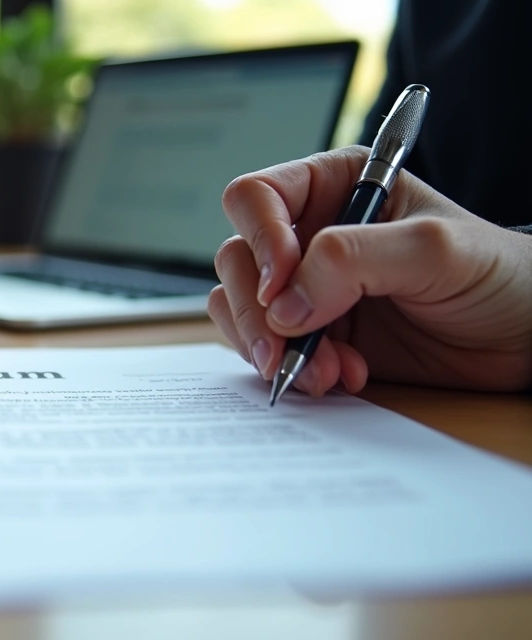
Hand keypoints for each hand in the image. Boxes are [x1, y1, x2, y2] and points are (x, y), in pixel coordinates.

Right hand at [209, 146, 531, 395]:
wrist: (526, 342)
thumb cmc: (497, 276)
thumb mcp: (434, 249)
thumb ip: (353, 259)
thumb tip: (283, 302)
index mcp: (333, 187)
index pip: (255, 198)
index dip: (259, 240)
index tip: (280, 287)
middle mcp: (307, 235)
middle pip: (235, 259)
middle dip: (256, 310)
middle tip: (286, 346)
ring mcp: (304, 289)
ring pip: (237, 308)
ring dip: (271, 347)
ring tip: (326, 371)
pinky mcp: (310, 336)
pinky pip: (264, 350)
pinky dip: (291, 370)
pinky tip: (341, 377)